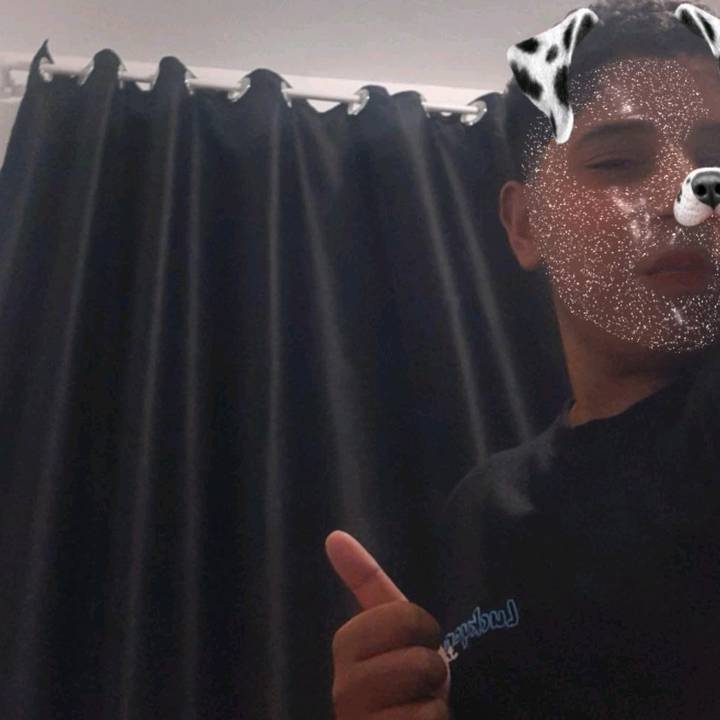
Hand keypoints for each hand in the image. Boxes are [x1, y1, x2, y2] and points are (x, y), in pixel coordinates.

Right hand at [325, 529, 450, 718]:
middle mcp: (342, 690)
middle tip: (420, 679)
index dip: (423, 628)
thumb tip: (334, 536)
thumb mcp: (392, 625)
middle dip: (432, 668)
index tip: (416, 640)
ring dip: (435, 703)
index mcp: (346, 646)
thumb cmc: (402, 674)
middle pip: (417, 660)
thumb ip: (366, 580)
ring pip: (425, 700)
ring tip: (418, 706)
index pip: (402, 617)